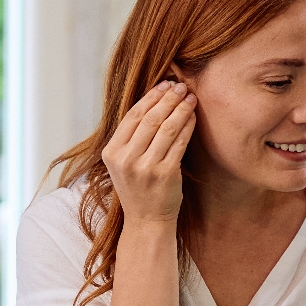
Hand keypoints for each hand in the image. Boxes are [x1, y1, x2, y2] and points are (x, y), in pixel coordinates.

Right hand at [102, 80, 196, 223]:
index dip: (151, 97)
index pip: (132, 116)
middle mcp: (126, 159)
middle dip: (168, 99)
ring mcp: (146, 168)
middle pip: (150, 119)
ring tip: (190, 97)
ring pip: (167, 128)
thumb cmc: (138, 188)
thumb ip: (131, 138)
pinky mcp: (165, 174)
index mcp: (112, 152)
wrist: (146, 220)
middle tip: (181, 86)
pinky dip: (188, 126)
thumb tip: (152, 101)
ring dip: (181, 109)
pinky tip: (193, 116)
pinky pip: (180, 143)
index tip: (164, 85)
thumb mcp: (123, 163)